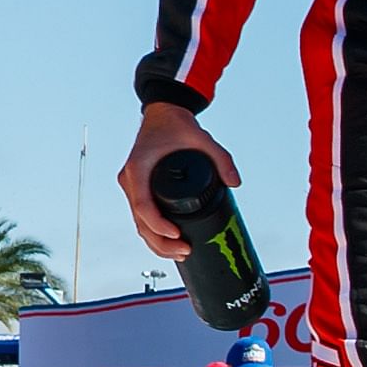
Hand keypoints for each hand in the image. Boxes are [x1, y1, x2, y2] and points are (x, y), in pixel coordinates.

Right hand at [118, 100, 235, 259]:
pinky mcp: (138, 190)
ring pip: (140, 224)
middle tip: (184, 250)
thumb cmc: (175, 124)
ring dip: (156, 243)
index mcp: (138, 169)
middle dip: (160, 242)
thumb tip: (235, 182)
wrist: (163, 114)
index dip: (158, 225)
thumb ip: (221, 158)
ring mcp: (132, 186)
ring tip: (181, 252)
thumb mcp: (201, 138)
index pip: (143, 205)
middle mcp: (130, 180)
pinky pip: (142, 217)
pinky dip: (154, 232)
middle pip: (140, 222)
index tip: (176, 234)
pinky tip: (169, 243)